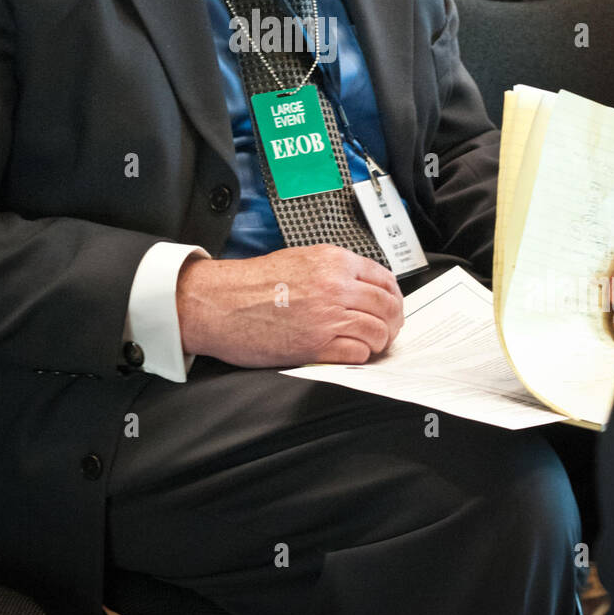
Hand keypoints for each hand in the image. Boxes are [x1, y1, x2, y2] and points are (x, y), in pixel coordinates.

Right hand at [176, 244, 403, 367]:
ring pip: (377, 331)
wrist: (219, 303)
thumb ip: (334, 270)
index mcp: (333, 261)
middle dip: (393, 321)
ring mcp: (327, 317)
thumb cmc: (251, 283)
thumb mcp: (299, 259)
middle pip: (387, 306)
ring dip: (379, 341)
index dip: (393, 296)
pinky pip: (357, 353)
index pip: (384, 279)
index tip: (392, 306)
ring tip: (370, 344)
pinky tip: (352, 353)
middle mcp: (335, 286)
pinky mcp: (315, 345)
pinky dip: (361, 355)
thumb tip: (362, 287)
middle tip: (388, 330)